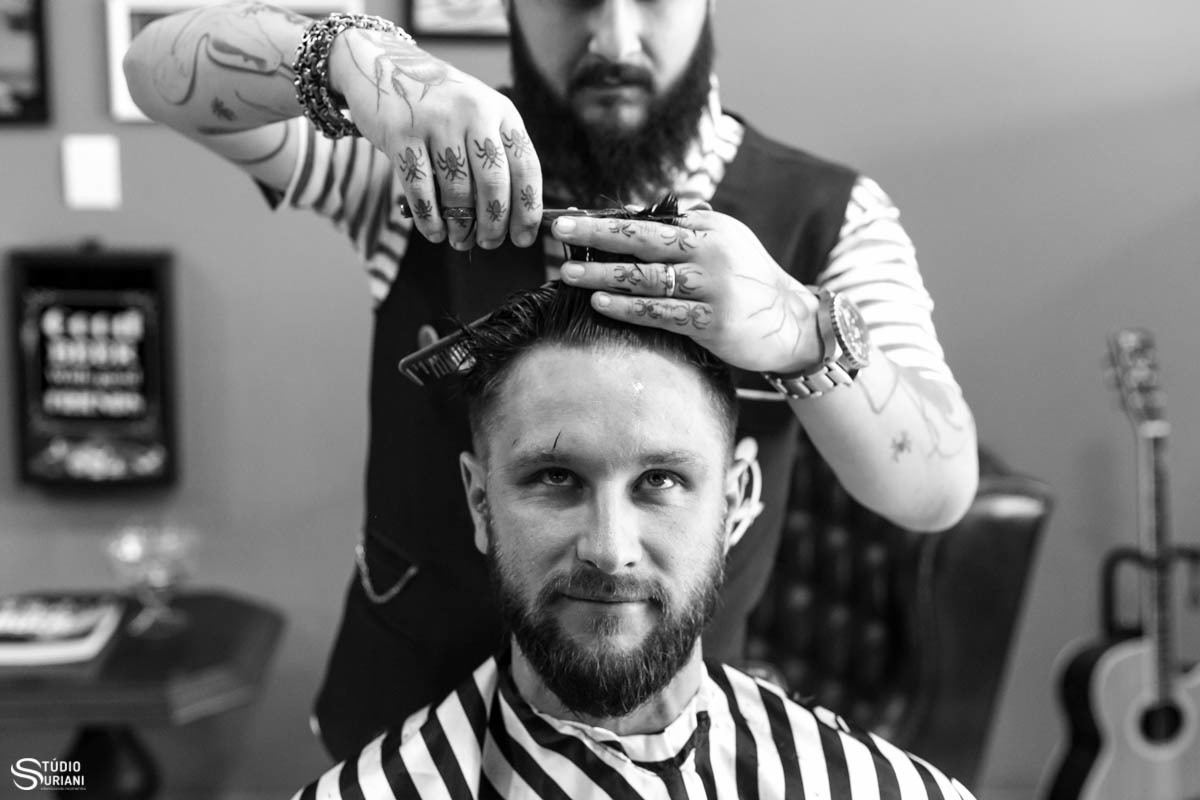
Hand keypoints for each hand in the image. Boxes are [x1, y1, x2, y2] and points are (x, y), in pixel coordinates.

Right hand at [328, 29, 541, 249]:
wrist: (383, 67)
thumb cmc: (439, 105)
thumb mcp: (478, 115)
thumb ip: (497, 154)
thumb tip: (513, 217)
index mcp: (501, 111)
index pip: (526, 167)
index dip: (528, 209)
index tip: (523, 237)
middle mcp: (474, 112)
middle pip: (494, 185)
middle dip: (494, 225)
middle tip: (489, 243)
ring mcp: (436, 121)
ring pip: (457, 192)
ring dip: (460, 227)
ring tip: (459, 240)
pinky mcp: (401, 133)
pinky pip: (420, 190)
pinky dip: (429, 220)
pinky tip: (434, 232)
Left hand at [554, 209, 823, 373]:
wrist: (794, 323)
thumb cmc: (751, 281)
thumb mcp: (728, 241)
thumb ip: (689, 227)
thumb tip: (639, 215)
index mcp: (711, 229)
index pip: (650, 220)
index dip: (608, 219)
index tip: (573, 217)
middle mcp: (711, 254)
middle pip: (642, 240)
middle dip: (596, 234)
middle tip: (559, 231)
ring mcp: (712, 289)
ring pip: (645, 279)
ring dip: (602, 275)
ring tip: (568, 273)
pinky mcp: (712, 323)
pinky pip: (659, 313)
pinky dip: (627, 308)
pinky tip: (600, 304)